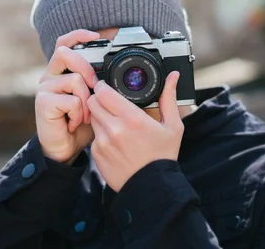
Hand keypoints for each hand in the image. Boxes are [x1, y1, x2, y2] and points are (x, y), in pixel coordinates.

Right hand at [35, 29, 99, 164]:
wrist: (65, 149)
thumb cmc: (80, 124)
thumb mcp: (93, 100)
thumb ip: (98, 84)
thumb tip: (116, 72)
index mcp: (61, 71)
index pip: (64, 43)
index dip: (78, 35)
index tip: (96, 36)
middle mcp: (49, 76)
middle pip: (65, 53)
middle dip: (86, 68)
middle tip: (95, 88)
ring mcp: (44, 89)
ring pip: (74, 79)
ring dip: (87, 100)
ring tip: (85, 116)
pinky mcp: (42, 103)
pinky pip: (71, 100)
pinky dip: (79, 114)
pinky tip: (74, 123)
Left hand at [87, 72, 183, 191]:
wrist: (152, 188)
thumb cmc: (163, 156)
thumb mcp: (172, 126)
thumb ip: (169, 98)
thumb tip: (173, 76)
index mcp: (133, 119)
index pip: (103, 92)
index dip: (103, 86)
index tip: (107, 86)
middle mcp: (115, 129)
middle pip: (93, 102)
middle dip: (98, 98)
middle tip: (108, 101)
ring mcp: (103, 142)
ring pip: (92, 118)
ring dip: (99, 116)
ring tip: (113, 121)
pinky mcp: (96, 154)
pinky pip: (93, 136)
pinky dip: (100, 134)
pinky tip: (114, 140)